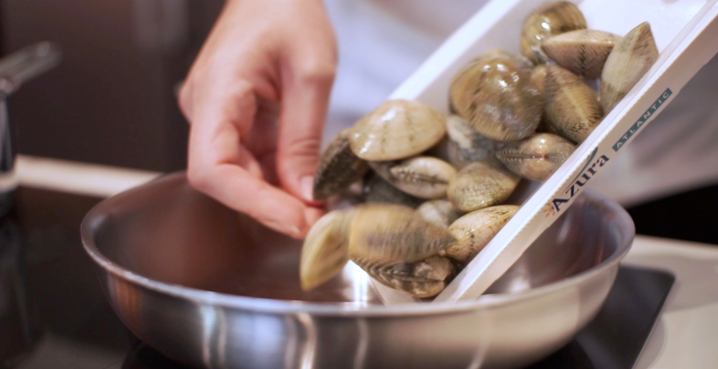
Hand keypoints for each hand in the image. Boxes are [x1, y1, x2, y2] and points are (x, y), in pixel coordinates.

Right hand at [179, 0, 336, 238]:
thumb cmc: (287, 9)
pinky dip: (280, 175)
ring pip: (240, 173)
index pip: (213, 168)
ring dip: (279, 194)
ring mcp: (217, 115)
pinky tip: (309, 185)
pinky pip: (251, 157)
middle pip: (226, 178)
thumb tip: (305, 194)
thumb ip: (304, 138)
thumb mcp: (312, 73)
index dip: (252, 202)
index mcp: (216, 91)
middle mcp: (206, 108)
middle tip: (319, 223)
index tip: (295, 220)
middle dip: (272, 206)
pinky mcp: (234, 118)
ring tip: (321, 207)